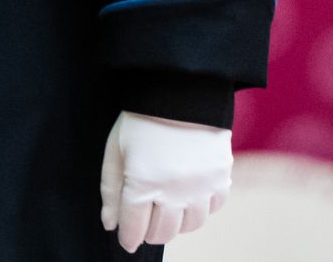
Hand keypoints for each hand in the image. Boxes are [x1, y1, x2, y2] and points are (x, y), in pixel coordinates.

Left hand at [100, 111, 231, 252]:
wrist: (181, 91)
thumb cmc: (140, 119)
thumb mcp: (115, 150)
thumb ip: (111, 190)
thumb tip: (110, 224)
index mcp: (142, 182)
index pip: (134, 227)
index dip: (128, 237)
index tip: (126, 240)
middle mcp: (174, 190)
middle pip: (163, 232)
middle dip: (149, 232)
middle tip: (144, 224)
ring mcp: (201, 186)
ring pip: (190, 226)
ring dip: (176, 224)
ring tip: (166, 211)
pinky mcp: (221, 178)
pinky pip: (213, 209)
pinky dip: (200, 209)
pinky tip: (189, 197)